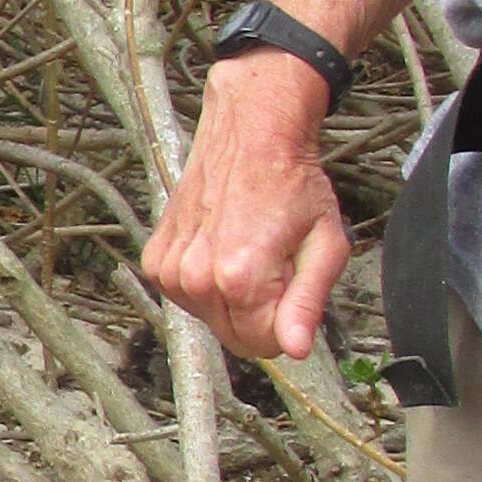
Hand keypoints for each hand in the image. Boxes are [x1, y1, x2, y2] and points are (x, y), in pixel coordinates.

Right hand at [143, 55, 350, 362]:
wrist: (251, 132)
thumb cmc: (292, 182)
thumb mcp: (325, 244)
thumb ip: (308, 303)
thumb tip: (295, 350)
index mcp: (240, 279)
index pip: (265, 347)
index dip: (286, 322)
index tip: (291, 281)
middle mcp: (196, 278)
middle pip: (235, 338)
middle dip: (259, 313)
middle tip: (272, 264)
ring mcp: (170, 270)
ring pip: (210, 319)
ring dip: (231, 297)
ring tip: (246, 249)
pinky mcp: (156, 260)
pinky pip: (186, 297)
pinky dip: (204, 281)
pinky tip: (220, 245)